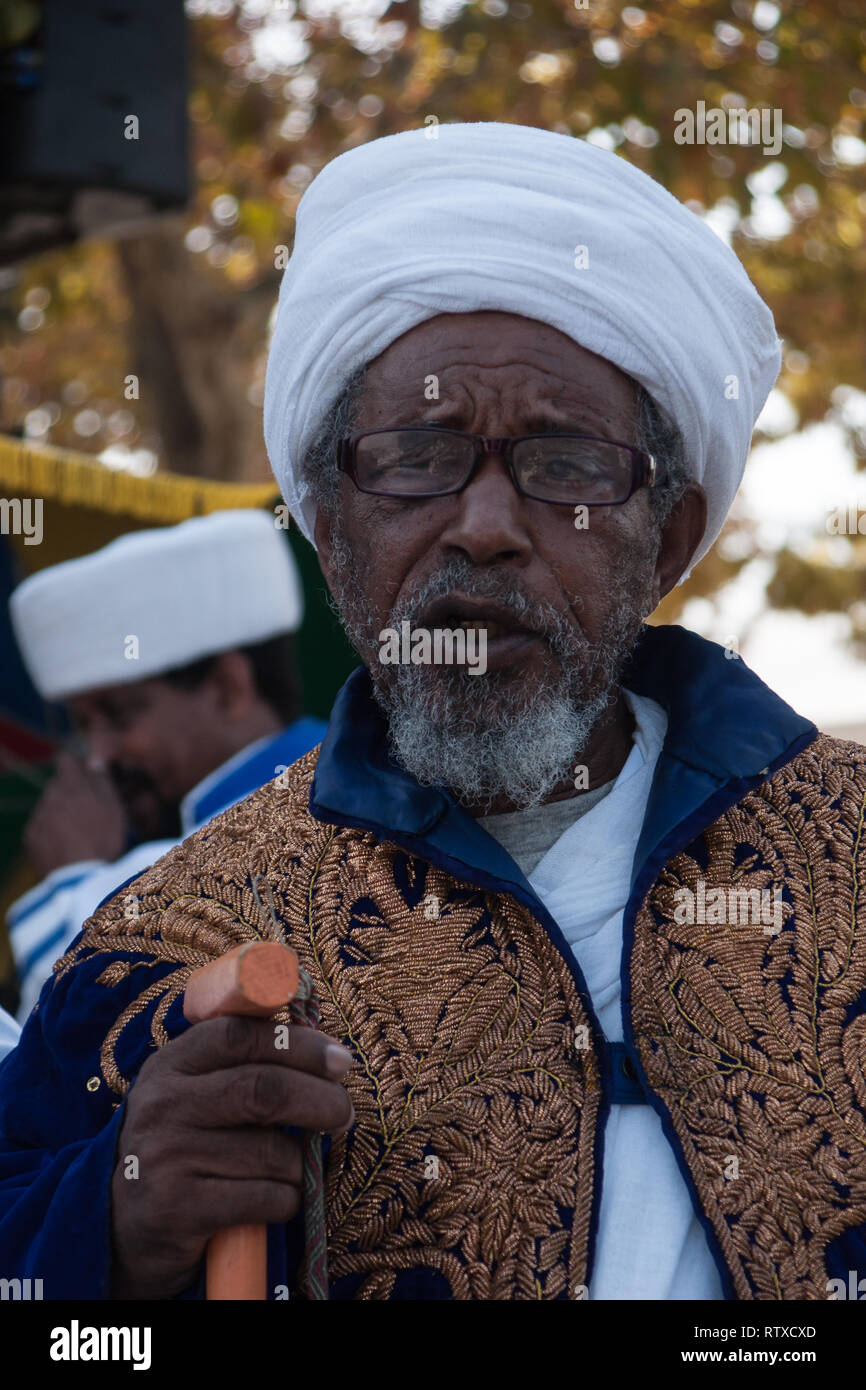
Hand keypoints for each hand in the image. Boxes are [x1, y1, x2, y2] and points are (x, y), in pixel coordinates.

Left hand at [23, 752, 127, 874]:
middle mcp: (50, 795)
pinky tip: (64, 845)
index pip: (66, 759)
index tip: (85, 776)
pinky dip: (50, 831)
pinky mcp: (30, 836)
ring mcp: (38, 816)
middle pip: (58, 785)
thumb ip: (102, 781)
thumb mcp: (114, 807)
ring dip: (59, 812)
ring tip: (77, 833)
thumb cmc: (103, 839)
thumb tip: (94, 762)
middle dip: (70, 792)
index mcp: (72, 784)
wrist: (80, 876)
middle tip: (86, 811)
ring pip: (48, 805)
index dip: (76, 765)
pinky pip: (40, 826)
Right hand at [109, 1017, 354, 1298]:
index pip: (240, 1036)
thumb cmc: (178, 1150)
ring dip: (299, 1163)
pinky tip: (277, 1200)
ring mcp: (166, 1157)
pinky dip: (286, 1199)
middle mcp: (162, 1105)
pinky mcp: (177, 1209)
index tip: (340, 1061)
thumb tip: (326, 1053)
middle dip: (319, 1100)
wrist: (118, 1226)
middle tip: (344, 1114)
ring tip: (294, 1169)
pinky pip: (263, 1197)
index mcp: (169, 1066)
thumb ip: (239, 1068)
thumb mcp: (191, 1095)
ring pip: (270, 1151)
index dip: (299, 1044)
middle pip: (263, 1090)